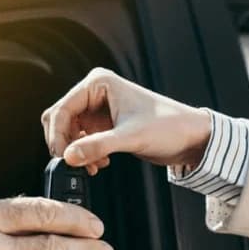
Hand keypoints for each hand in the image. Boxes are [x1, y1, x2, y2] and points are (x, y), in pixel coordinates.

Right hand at [40, 67, 212, 174]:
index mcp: (99, 83)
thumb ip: (97, 146)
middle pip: (60, 119)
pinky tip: (99, 164)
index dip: (57, 134)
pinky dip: (85, 153)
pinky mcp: (104, 124)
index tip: (61, 157)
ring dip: (75, 151)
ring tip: (92, 166)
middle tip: (74, 163)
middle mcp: (96, 92)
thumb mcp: (131, 137)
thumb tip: (68, 156)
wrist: (191, 137)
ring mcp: (99, 108)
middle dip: (65, 144)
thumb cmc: (169, 126)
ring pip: (69, 131)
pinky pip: (81, 139)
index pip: (62, 108)